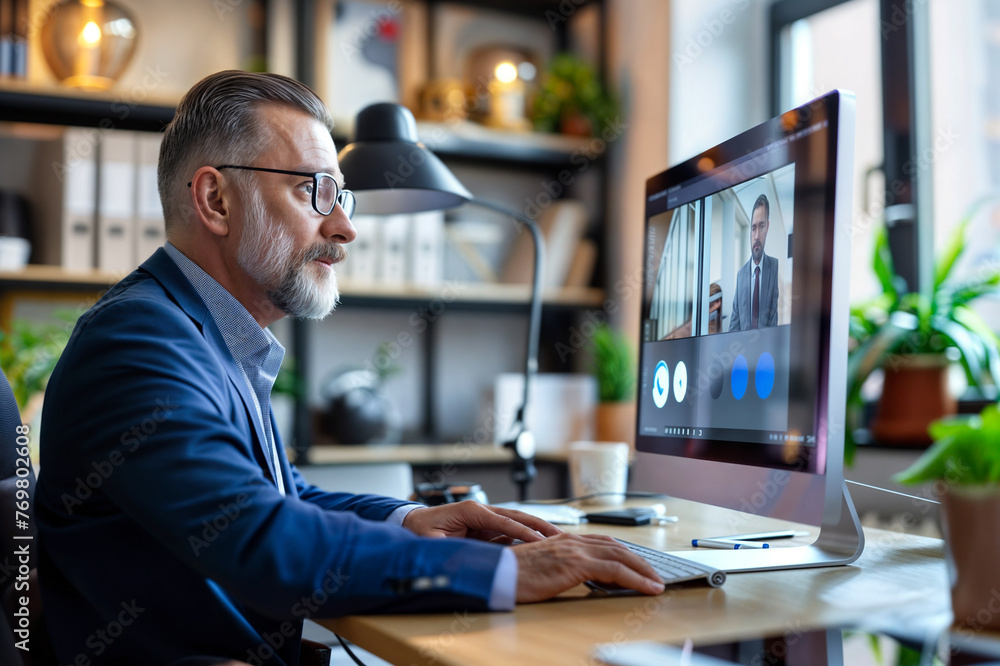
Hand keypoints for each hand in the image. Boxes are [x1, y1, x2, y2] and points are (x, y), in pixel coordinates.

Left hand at [402, 501, 562, 542]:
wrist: (410, 524)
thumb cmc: (418, 532)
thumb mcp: (431, 542)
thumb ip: (450, 548)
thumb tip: (468, 558)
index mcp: (471, 511)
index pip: (504, 521)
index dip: (524, 532)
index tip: (542, 541)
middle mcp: (480, 511)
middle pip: (516, 517)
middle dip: (539, 526)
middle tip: (560, 536)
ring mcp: (483, 518)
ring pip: (515, 523)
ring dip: (535, 531)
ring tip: (556, 540)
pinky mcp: (484, 527)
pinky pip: (507, 532)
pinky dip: (523, 537)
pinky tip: (537, 546)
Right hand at [513, 533, 664, 601]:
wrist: (496, 574)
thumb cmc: (511, 574)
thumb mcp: (541, 566)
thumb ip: (560, 565)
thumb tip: (577, 575)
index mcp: (563, 539)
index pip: (603, 542)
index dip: (624, 553)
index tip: (638, 565)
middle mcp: (572, 540)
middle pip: (616, 547)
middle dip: (639, 561)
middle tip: (655, 574)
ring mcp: (574, 550)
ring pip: (621, 556)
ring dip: (643, 569)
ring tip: (656, 582)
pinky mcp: (576, 564)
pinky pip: (615, 570)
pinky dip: (636, 578)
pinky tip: (647, 587)